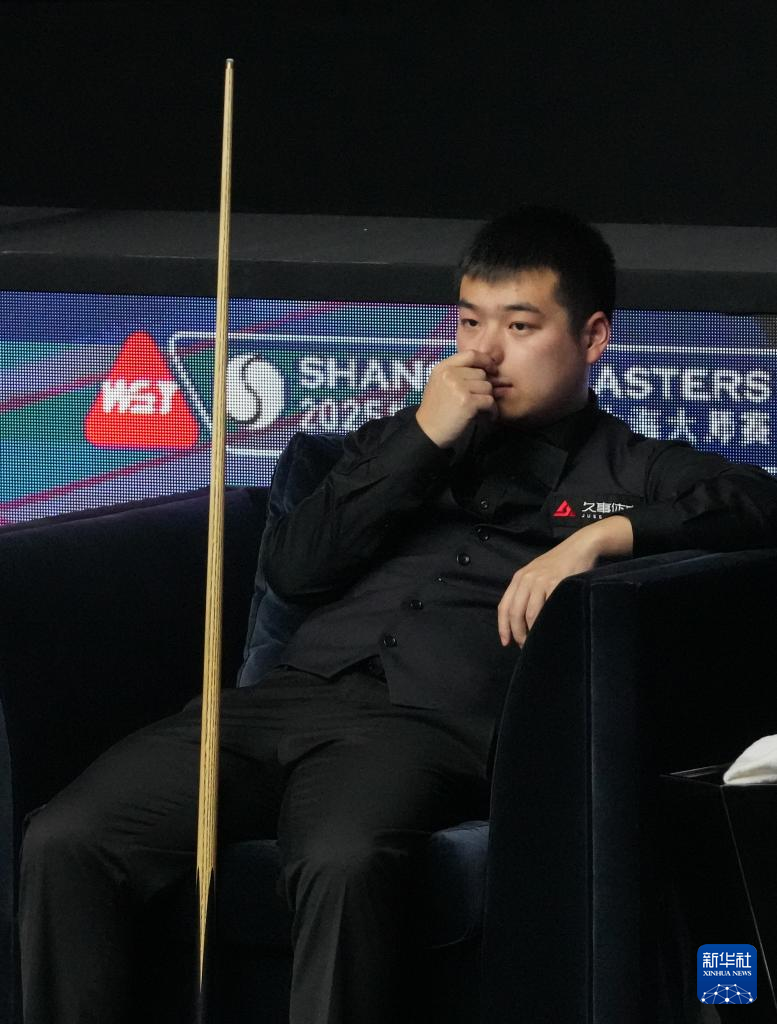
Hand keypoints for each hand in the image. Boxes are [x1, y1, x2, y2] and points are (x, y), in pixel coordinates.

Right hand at [415, 350, 506, 447]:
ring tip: (482, 409)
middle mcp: (450, 374)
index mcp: (443, 368)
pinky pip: (489, 401)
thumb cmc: (437, 409)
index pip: (471, 354)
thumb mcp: (440, 384)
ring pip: (487, 387)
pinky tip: (487, 416)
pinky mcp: (467, 402)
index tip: (492, 370)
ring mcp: (458, 387)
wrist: (428, 431)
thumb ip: (458, 373)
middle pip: (482, 374)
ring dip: (488, 400)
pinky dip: (492, 411)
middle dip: (484, 387)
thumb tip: (489, 369)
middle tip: (481, 400)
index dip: (485, 361)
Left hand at [497, 516, 633, 646]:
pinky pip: (547, 608)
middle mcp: (527, 579)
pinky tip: (548, 630)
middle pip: (514, 613)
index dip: (503, 627)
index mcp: (519, 578)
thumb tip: (521, 619)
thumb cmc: (560, 564)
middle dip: (517, 633)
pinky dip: (545, 623)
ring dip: (531, 632)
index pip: (504, 606)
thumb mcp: (537, 573)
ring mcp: (542, 581)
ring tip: (536, 641)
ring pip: (530, 614)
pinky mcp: (557, 584)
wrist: (580, 547)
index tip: (505, 641)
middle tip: (523, 646)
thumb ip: (527, 590)